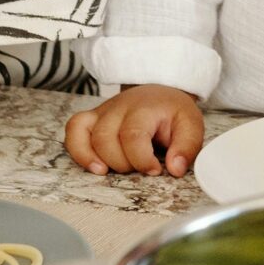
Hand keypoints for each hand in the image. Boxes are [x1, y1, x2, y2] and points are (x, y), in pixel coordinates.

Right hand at [65, 85, 205, 176]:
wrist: (160, 93)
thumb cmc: (172, 112)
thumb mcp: (191, 125)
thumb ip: (187, 147)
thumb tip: (175, 169)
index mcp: (144, 108)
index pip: (133, 135)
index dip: (141, 159)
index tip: (155, 170)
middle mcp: (118, 108)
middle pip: (105, 138)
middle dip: (121, 163)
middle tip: (139, 168)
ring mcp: (103, 112)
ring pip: (85, 135)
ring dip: (97, 160)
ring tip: (111, 171)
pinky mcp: (92, 119)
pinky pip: (73, 130)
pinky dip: (78, 150)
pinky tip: (93, 166)